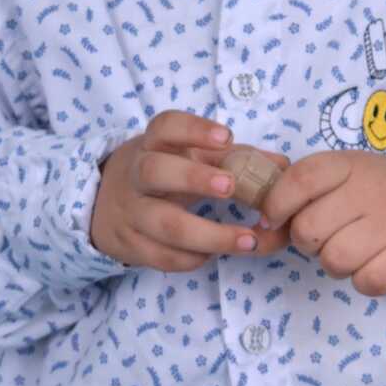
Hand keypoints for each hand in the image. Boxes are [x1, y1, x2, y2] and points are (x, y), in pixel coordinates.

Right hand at [90, 110, 290, 271]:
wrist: (103, 199)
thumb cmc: (163, 171)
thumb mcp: (190, 156)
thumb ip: (235, 158)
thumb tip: (283, 166)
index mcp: (153, 144)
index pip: (166, 127)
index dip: (194, 130)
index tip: (226, 137)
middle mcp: (137, 174)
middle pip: (156, 171)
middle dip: (194, 178)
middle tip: (230, 187)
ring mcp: (130, 211)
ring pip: (163, 223)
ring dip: (209, 234)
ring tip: (248, 240)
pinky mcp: (129, 245)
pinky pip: (161, 256)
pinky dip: (192, 258)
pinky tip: (215, 254)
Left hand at [258, 150, 385, 295]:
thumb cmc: (378, 191)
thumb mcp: (344, 176)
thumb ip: (302, 192)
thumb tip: (260, 228)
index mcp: (348, 164)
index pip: (301, 178)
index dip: (276, 204)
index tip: (272, 220)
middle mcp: (370, 190)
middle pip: (309, 229)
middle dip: (308, 241)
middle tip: (327, 235)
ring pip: (334, 260)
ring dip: (335, 263)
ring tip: (352, 249)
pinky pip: (366, 282)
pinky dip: (363, 280)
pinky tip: (374, 263)